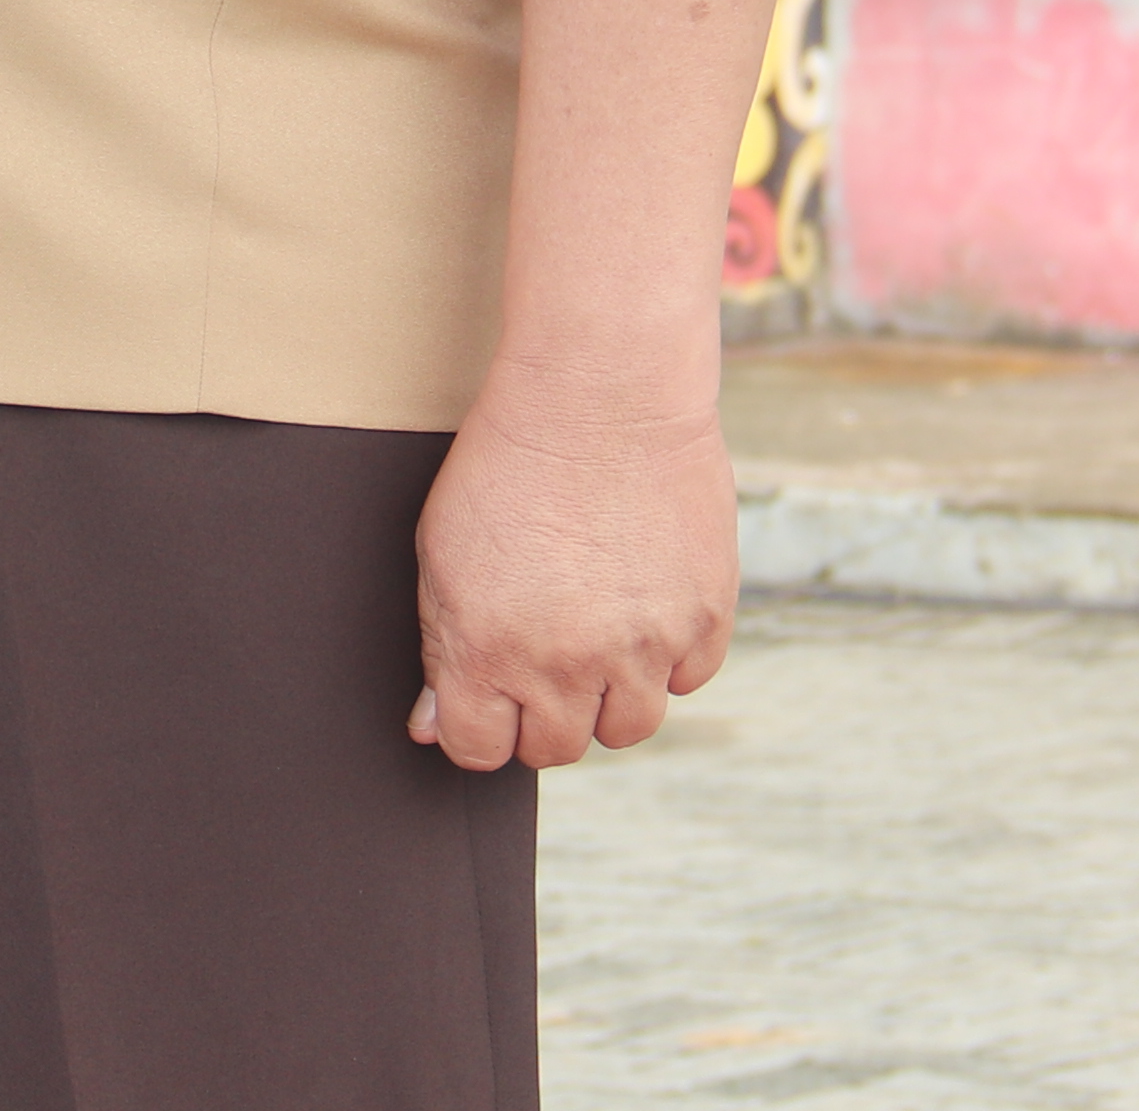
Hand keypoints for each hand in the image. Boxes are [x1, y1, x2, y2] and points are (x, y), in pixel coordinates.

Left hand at [406, 365, 736, 773]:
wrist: (603, 389)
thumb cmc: (508, 461)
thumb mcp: (441, 551)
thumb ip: (440, 648)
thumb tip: (433, 727)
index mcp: (489, 653)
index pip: (481, 750)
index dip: (479, 724)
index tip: (488, 695)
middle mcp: (569, 666)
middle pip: (557, 747)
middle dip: (543, 711)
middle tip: (544, 652)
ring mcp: (645, 647)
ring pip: (628, 727)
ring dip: (610, 695)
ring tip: (598, 630)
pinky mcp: (705, 618)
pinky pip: (689, 678)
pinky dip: (670, 655)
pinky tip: (645, 600)